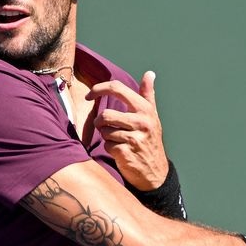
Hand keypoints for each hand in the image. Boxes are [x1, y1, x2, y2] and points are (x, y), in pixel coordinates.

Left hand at [87, 70, 168, 190]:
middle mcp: (141, 122)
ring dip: (106, 136)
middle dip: (100, 122)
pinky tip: (120, 151)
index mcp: (145, 109)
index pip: (117, 88)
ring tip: (117, 140)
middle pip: (105, 114)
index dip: (98, 88)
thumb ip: (148, 94)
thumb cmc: (151, 139)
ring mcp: (134, 138)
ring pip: (104, 131)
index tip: (89, 95)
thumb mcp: (152, 116)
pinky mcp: (126, 153)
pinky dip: (109, 148)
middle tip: (105, 127)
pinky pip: (106, 145)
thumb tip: (149, 73)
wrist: (156, 171)